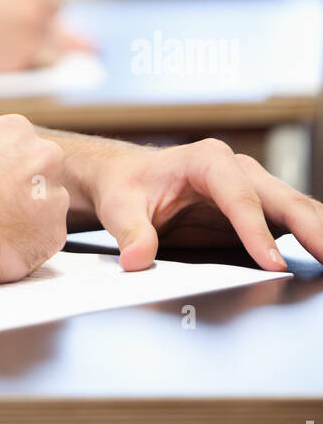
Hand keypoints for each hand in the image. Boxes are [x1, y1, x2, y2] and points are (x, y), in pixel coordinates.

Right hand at [0, 0, 91, 70]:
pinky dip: (15, 71)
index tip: (48, 31)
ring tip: (18, 62)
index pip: (55, 7)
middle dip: (77, 47)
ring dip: (45, 61)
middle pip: (69, 36)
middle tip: (88, 57)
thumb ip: (16, 9)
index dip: (48, 20)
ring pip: (52, 57)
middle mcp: (37, 10)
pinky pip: (26, 72)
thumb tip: (40, 32)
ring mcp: (30, 39)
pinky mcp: (18, 64)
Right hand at [0, 115, 69, 285]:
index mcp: (14, 130)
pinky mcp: (54, 233)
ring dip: (28, 220)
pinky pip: (45, 241)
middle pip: (43, 174)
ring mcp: (53, 196)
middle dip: (25, 191)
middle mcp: (42, 157)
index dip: (8, 168)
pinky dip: (28, 248)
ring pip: (47, 209)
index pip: (22, 147)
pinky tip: (0, 248)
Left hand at [74, 135, 322, 270]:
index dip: (256, 230)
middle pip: (283, 199)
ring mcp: (254, 188)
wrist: (128, 177)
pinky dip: (315, 238)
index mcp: (206, 159)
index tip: (271, 263)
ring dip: (320, 233)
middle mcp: (238, 169)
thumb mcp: (119, 206)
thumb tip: (136, 258)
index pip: (239, 197)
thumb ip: (131, 231)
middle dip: (312, 229)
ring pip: (298, 209)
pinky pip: (295, 223)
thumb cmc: (127, 185)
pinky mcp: (261, 210)